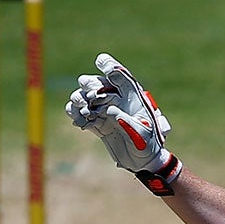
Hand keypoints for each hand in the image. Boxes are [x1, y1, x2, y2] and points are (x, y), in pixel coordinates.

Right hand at [65, 52, 182, 191]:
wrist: (143, 162)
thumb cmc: (149, 145)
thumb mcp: (142, 133)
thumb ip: (126, 121)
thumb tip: (108, 110)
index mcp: (132, 97)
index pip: (120, 76)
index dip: (110, 67)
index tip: (101, 61)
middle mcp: (116, 100)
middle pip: (97, 83)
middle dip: (90, 85)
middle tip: (91, 97)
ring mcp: (104, 110)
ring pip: (84, 97)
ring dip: (79, 100)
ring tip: (84, 112)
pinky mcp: (96, 122)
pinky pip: (79, 113)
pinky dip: (76, 115)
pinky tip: (80, 123)